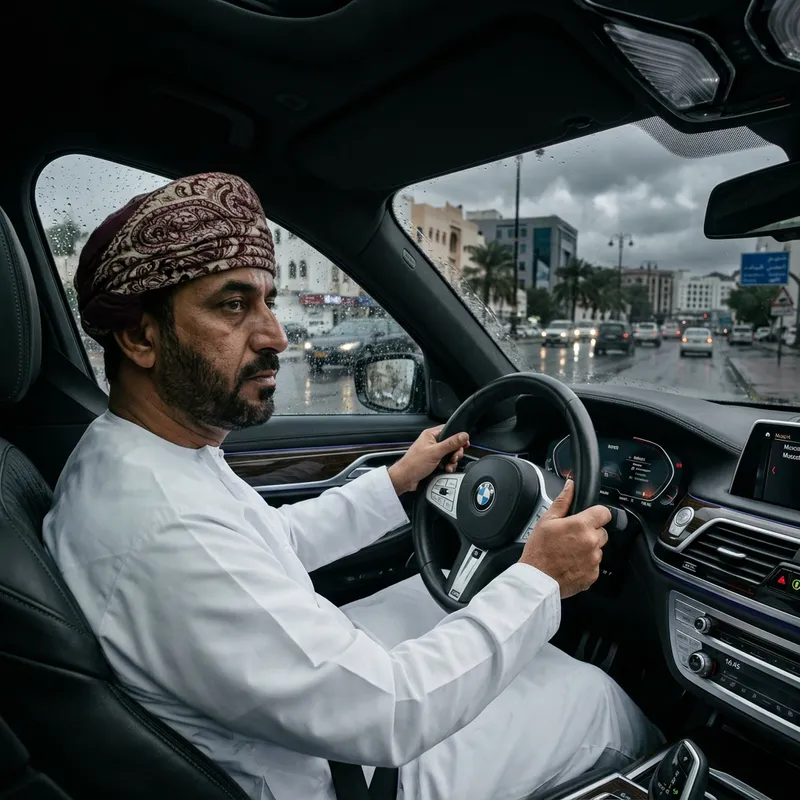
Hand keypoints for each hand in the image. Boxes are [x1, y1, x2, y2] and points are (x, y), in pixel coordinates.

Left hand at [388, 425, 469, 494]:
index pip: (449, 430)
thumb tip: (463, 436)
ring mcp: (433, 453)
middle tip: (454, 457)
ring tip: (449, 465)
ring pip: (450, 454)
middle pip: (452, 443)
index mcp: (430, 435)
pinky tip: (447, 469)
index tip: (465, 443)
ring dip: (452, 461)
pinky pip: (446, 462)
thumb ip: (451, 443)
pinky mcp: (434, 462)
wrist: (405, 479)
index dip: (458, 436)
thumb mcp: (435, 452)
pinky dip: (448, 466)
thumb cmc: (413, 464)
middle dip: (456, 452)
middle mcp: (432, 442)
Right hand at [518, 479, 609, 597]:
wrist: (536, 579)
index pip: (604, 513)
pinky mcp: (593, 576)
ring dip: (588, 549)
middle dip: (590, 533)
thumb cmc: (539, 550)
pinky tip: (570, 563)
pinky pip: (594, 565)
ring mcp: (594, 560)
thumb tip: (571, 485)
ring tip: (569, 552)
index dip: (596, 514)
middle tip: (572, 537)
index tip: (589, 518)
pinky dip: (585, 564)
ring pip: (598, 549)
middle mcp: (591, 543)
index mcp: (581, 526)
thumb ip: (563, 501)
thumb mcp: (547, 520)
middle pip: (602, 532)